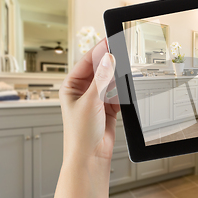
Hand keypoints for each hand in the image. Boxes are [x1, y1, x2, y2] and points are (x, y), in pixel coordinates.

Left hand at [59, 38, 119, 161]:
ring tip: (127, 72)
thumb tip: (107, 59)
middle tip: (122, 53)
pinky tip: (127, 88)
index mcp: (70, 87)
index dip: (97, 51)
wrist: (90, 157)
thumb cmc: (79, 134)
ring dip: (118, 79)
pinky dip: (123, 91)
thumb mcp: (90, 101)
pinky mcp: (108, 108)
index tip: (109, 40)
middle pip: (99, 70)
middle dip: (110, 64)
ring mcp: (96, 100)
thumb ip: (101, 79)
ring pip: (110, 81)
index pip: (85, 63)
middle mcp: (82, 92)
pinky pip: (118, 93)